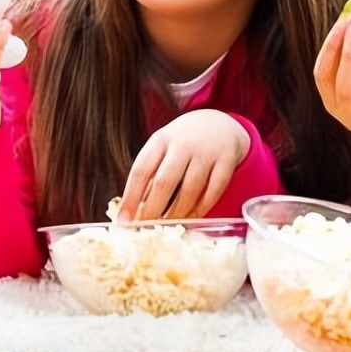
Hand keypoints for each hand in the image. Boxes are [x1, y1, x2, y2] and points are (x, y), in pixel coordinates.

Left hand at [118, 109, 250, 220]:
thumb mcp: (163, 146)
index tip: (124, 219)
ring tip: (168, 226)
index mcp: (161, 139)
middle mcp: (183, 144)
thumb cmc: (184, 141)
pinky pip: (213, 191)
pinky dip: (201, 208)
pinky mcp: (227, 161)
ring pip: (189, 190)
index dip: (130, 197)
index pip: (141, 170)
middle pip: (164, 182)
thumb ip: (151, 171)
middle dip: (153, 210)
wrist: (219, 123)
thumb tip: (134, 207)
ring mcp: (206, 152)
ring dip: (177, 213)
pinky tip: (192, 217)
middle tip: (146, 228)